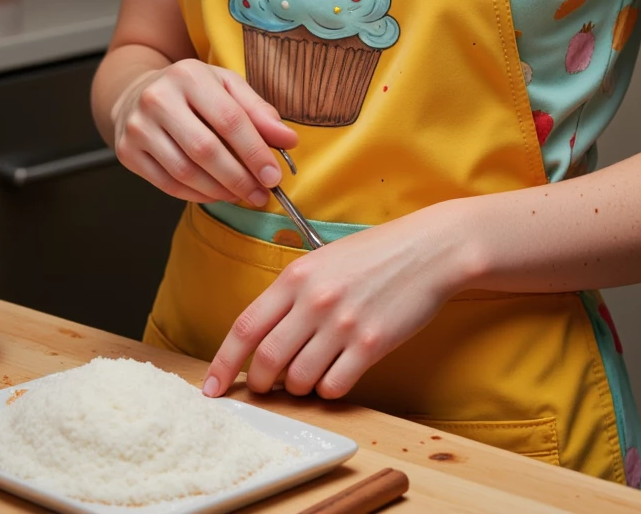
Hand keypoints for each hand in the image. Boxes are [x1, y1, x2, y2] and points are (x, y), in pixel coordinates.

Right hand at [112, 58, 297, 205]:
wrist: (137, 93)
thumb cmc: (191, 91)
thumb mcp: (226, 87)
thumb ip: (258, 111)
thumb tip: (288, 140)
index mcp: (189, 75)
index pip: (229, 119)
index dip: (255, 151)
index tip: (274, 175)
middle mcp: (159, 99)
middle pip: (206, 149)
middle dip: (239, 177)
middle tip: (260, 193)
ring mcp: (138, 127)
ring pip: (185, 171)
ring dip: (220, 190)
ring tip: (241, 194)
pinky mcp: (127, 152)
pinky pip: (167, 184)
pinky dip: (196, 195)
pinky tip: (215, 194)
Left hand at [202, 201, 470, 400]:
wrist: (429, 250)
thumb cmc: (377, 253)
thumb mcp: (324, 259)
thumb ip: (293, 292)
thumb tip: (264, 334)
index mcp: (297, 276)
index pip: (245, 326)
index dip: (222, 363)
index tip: (211, 387)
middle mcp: (315, 300)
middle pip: (267, 360)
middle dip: (260, 383)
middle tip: (265, 388)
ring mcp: (343, 324)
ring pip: (299, 379)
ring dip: (298, 387)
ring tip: (309, 374)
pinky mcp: (371, 345)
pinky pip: (334, 386)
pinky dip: (329, 390)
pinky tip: (338, 373)